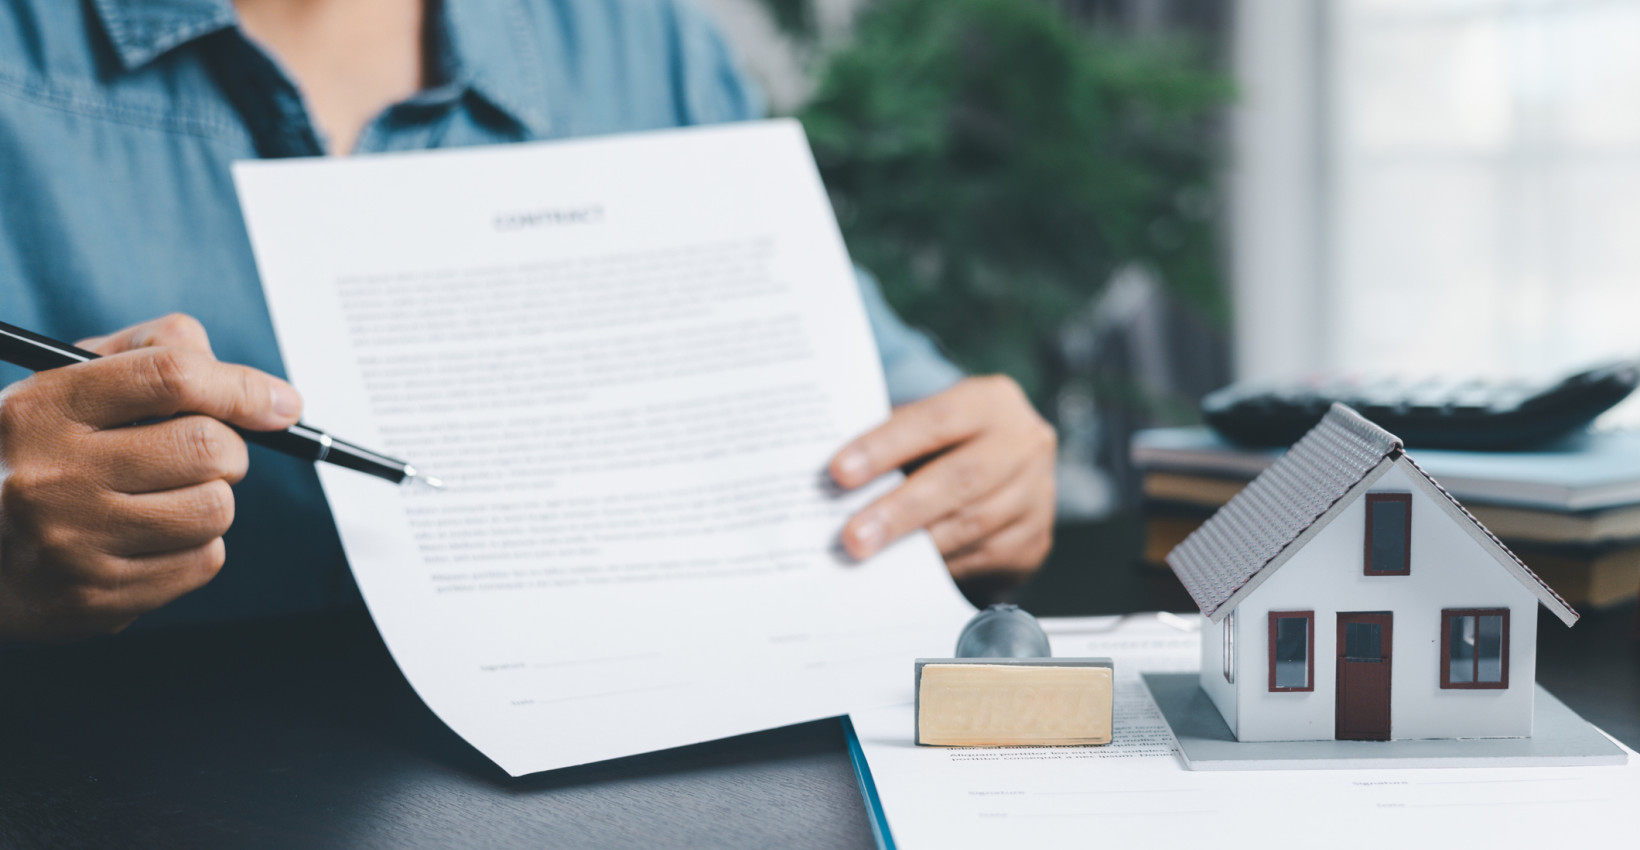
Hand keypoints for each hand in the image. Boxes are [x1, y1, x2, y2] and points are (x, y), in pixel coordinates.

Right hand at [0, 314, 302, 643]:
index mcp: (44, 409)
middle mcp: (53, 476)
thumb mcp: (68, 384)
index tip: (281, 404)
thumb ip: (153, 355)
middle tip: (204, 455)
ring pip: (215, 509)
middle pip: (209, 448)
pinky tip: (147, 539)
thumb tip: (258, 390)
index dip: (243, 387)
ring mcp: (73, 543)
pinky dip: (194, 546)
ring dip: (210, 500)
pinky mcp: (97, 599)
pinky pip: (204, 561)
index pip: (171, 376)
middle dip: (227, 449)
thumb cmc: (38, 454)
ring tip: (163, 498)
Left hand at [830, 375, 1056, 582]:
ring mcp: (1036, 495)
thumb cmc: (951, 443)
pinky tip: (908, 572)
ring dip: (916, 546)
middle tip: (853, 537)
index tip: (839, 472)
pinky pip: (983, 559)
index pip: (936, 420)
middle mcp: (1024, 444)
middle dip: (900, 511)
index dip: (886, 446)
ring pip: (972, 525)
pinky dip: (942, 566)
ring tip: (869, 558)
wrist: (1012, 469)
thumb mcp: (929, 424)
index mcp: (992, 401)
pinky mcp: (1035, 540)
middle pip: (959, 480)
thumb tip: (834, 481)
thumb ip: (893, 442)